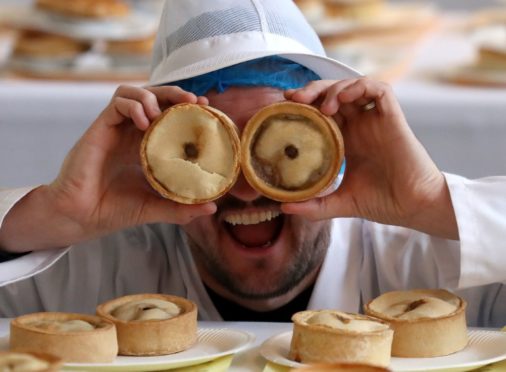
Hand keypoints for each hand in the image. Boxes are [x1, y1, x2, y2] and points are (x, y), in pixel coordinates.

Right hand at [0, 85, 215, 251]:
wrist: (82, 217)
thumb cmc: (115, 210)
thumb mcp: (156, 208)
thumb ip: (182, 208)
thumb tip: (212, 208)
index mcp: (146, 146)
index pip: (169, 115)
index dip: (187, 109)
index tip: (206, 109)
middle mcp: (132, 133)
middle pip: (155, 98)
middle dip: (175, 93)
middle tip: (194, 101)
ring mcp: (116, 129)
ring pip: (134, 92)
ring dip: (153, 95)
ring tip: (164, 113)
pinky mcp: (100, 128)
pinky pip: (117, 103)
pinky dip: (133, 105)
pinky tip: (144, 121)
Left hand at [282, 78, 457, 238]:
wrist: (413, 207)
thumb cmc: (382, 203)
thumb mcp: (340, 203)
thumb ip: (314, 205)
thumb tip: (284, 206)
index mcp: (347, 140)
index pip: (322, 112)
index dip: (304, 105)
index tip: (285, 105)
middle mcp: (360, 126)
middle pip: (333, 94)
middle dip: (313, 91)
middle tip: (294, 98)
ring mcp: (376, 120)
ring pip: (353, 87)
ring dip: (334, 88)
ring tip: (322, 106)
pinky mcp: (393, 117)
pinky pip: (378, 89)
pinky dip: (359, 87)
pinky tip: (343, 99)